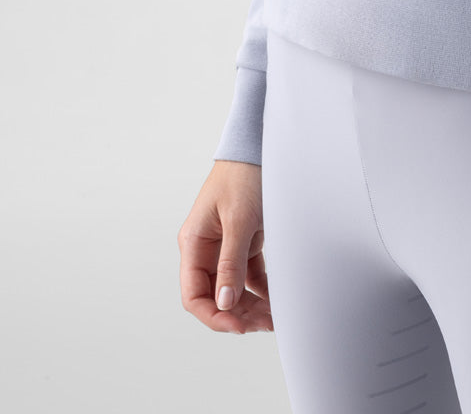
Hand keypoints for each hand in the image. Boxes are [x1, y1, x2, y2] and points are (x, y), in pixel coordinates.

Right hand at [178, 159, 273, 334]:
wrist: (259, 145)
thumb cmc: (243, 175)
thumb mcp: (238, 219)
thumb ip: (230, 262)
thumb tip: (225, 303)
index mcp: (194, 243)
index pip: (194, 295)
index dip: (213, 315)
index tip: (237, 326)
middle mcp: (206, 248)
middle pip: (216, 296)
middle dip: (238, 314)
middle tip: (265, 324)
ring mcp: (226, 246)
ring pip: (234, 289)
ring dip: (252, 305)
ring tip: (274, 316)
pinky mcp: (245, 241)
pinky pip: (250, 275)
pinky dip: (262, 289)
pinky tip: (277, 300)